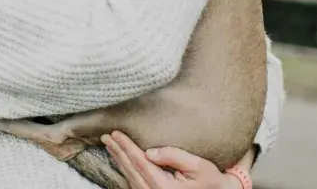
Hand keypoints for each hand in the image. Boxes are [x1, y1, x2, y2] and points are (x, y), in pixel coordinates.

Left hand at [101, 131, 238, 188]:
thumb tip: (150, 151)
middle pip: (131, 169)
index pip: (139, 161)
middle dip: (118, 151)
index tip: (115, 133)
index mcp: (163, 186)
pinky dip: (125, 172)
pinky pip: (134, 185)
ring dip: (119, 161)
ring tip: (110, 146)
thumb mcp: (197, 165)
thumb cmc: (210, 180)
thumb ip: (173, 156)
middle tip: (106, 137)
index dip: (126, 146)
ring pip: (130, 178)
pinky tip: (121, 163)